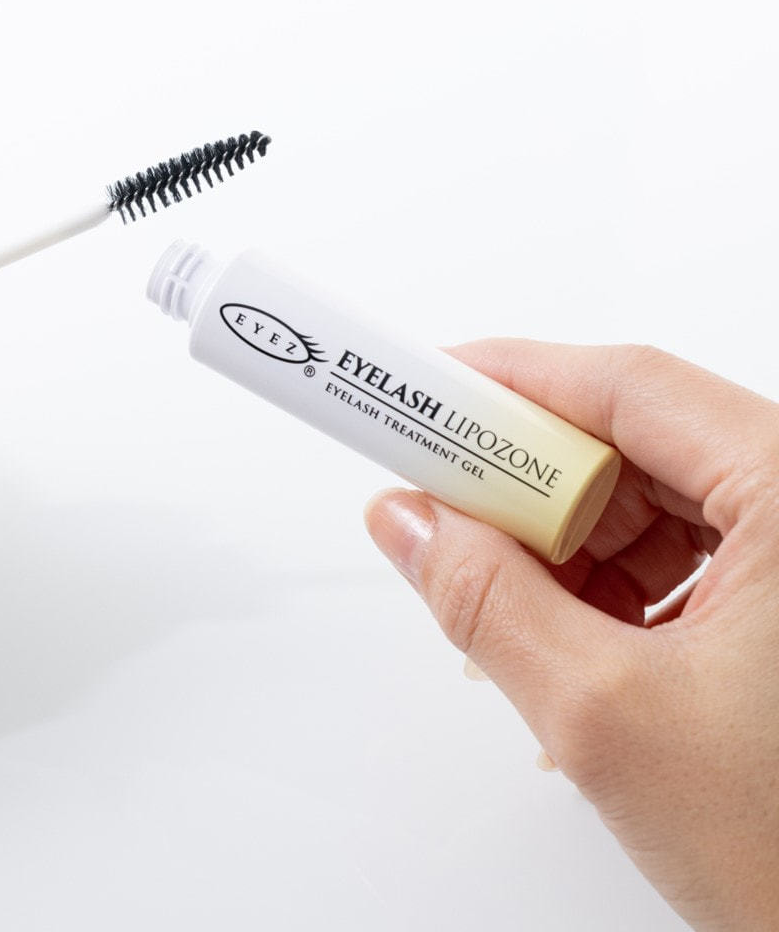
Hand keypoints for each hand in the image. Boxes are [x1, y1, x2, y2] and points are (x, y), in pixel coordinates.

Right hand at [364, 341, 778, 931]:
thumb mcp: (608, 715)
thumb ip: (487, 599)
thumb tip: (411, 522)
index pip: (629, 388)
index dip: (513, 381)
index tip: (428, 392)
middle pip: (639, 442)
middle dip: (532, 481)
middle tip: (446, 504)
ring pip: (655, 502)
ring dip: (567, 545)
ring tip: (516, 607)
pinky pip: (685, 556)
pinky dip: (612, 587)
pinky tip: (572, 641)